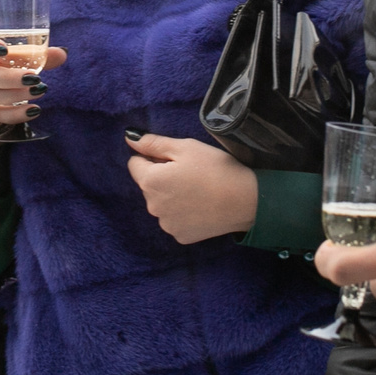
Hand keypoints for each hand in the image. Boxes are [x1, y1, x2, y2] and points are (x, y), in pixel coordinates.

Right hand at [0, 27, 65, 135]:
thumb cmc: (3, 59)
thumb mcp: (16, 52)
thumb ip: (37, 52)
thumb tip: (62, 53)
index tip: (4, 49)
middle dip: (7, 78)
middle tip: (33, 78)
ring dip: (14, 95)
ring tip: (39, 90)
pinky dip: (15, 114)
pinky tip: (34, 110)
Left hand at [125, 131, 258, 243]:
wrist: (246, 201)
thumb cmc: (216, 168)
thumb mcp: (185, 147)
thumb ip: (153, 143)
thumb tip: (129, 139)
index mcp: (150, 181)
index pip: (135, 164)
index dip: (154, 158)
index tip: (176, 159)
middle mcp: (152, 206)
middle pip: (148, 185)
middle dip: (162, 177)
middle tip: (190, 173)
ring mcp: (166, 224)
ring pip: (161, 203)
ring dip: (172, 196)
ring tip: (198, 190)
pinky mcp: (180, 236)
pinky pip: (174, 219)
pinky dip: (183, 213)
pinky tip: (201, 206)